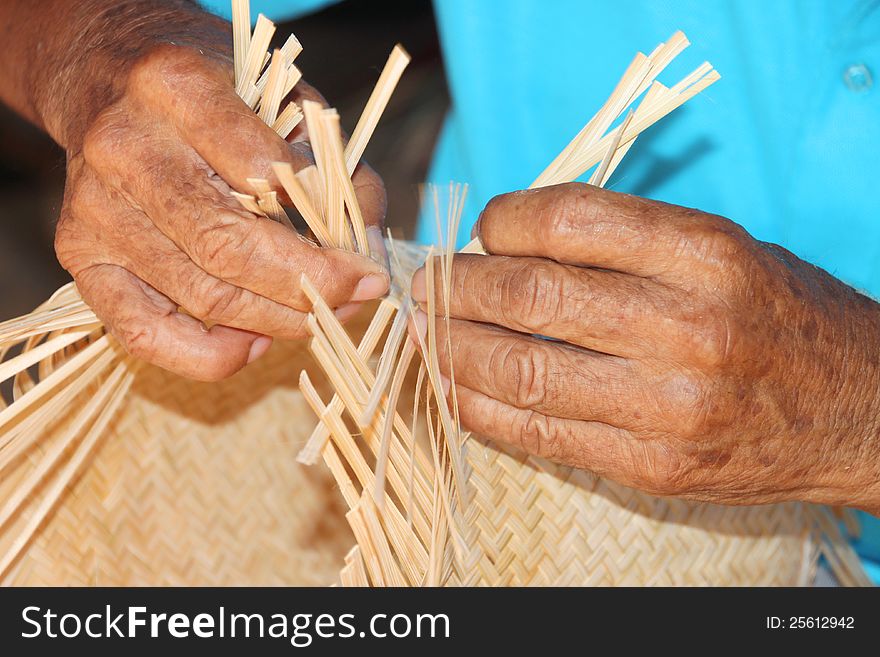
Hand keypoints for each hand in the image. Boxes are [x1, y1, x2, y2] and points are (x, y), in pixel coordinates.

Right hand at [35, 6, 387, 379]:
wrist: (104, 77)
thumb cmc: (210, 88)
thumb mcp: (281, 95)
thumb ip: (334, 165)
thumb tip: (368, 246)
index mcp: (177, 88)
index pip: (263, 175)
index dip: (325, 234)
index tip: (367, 262)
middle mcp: (125, 147)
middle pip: (229, 249)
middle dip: (309, 289)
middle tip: (356, 299)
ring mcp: (96, 208)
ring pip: (201, 295)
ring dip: (277, 323)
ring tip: (321, 317)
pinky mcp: (79, 254)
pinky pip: (145, 333)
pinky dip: (210, 355)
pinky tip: (256, 344)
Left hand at [411, 183, 879, 512]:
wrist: (858, 411)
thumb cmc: (781, 315)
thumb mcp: (721, 249)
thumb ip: (623, 241)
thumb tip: (511, 239)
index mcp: (705, 255)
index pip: (568, 220)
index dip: (504, 220)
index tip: (484, 228)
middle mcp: (687, 328)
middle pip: (531, 295)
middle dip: (458, 287)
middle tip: (427, 285)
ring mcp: (669, 407)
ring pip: (522, 371)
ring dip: (452, 350)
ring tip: (426, 333)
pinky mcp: (654, 468)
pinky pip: (540, 436)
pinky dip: (481, 410)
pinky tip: (454, 388)